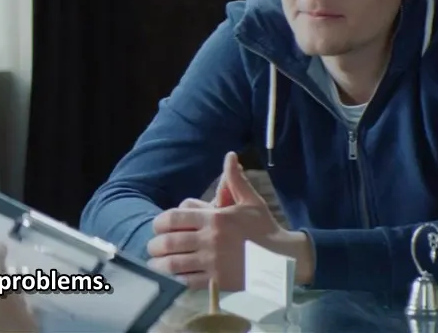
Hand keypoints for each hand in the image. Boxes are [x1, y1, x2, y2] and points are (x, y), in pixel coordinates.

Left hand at [144, 152, 313, 290]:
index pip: (173, 218)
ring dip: (159, 264)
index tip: (158, 227)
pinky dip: (174, 280)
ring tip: (156, 263)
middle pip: (168, 242)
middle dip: (155, 245)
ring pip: (173, 264)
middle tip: (154, 247)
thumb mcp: (251, 201)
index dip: (159, 223)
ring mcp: (212, 262)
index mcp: (214, 218)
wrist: (284, 259)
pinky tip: (171, 278)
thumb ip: (235, 180)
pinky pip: (186, 282)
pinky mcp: (217, 281)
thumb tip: (230, 156)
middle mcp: (210, 239)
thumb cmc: (264, 228)